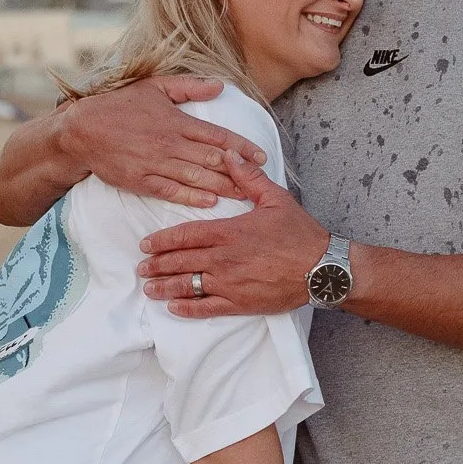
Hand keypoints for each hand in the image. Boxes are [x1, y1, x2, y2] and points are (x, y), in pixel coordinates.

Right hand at [64, 76, 267, 207]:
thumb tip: (220, 86)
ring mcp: (156, 164)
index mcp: (176, 121)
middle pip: (212, 159)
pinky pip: (172, 191)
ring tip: (243, 194)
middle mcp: (170, 143)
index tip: (261, 156)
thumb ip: (189, 86)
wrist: (82, 130)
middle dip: (239, 171)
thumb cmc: (119, 105)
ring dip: (222, 186)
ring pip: (196, 177)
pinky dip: (193, 197)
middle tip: (261, 180)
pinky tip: (210, 202)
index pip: (217, 135)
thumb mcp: (155, 87)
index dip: (242, 147)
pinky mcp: (142, 181)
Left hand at [142, 157, 327, 315]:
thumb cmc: (299, 234)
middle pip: (180, 261)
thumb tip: (229, 154)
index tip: (146, 243)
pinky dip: (188, 308)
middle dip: (157, 265)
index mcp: (229, 232)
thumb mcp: (275, 199)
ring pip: (188, 286)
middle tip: (141, 267)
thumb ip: (248, 178)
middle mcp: (223, 258)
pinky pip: (207, 307)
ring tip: (149, 288)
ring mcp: (229, 283)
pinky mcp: (239, 303)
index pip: (185, 235)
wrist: (321, 268)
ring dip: (165, 287)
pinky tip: (174, 307)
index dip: (162, 240)